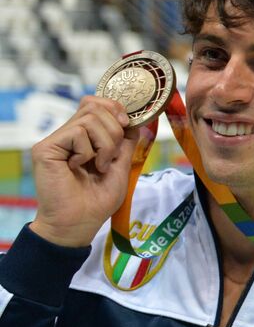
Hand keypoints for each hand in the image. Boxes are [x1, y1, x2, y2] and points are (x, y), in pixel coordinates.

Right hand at [29, 96, 138, 247]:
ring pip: (89, 118)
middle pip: (95, 107)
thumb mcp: (120, 167)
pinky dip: (88, 152)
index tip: (128, 125)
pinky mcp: (45, 148)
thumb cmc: (97, 200)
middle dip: (115, 131)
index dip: (115, 108)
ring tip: (99, 166)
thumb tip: (135, 120)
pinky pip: (77, 133)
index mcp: (84, 137)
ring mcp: (56, 140)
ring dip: (105, 144)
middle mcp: (68, 134)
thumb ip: (126, 143)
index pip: (95, 103)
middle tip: (110, 157)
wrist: (79, 223)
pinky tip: (80, 167)